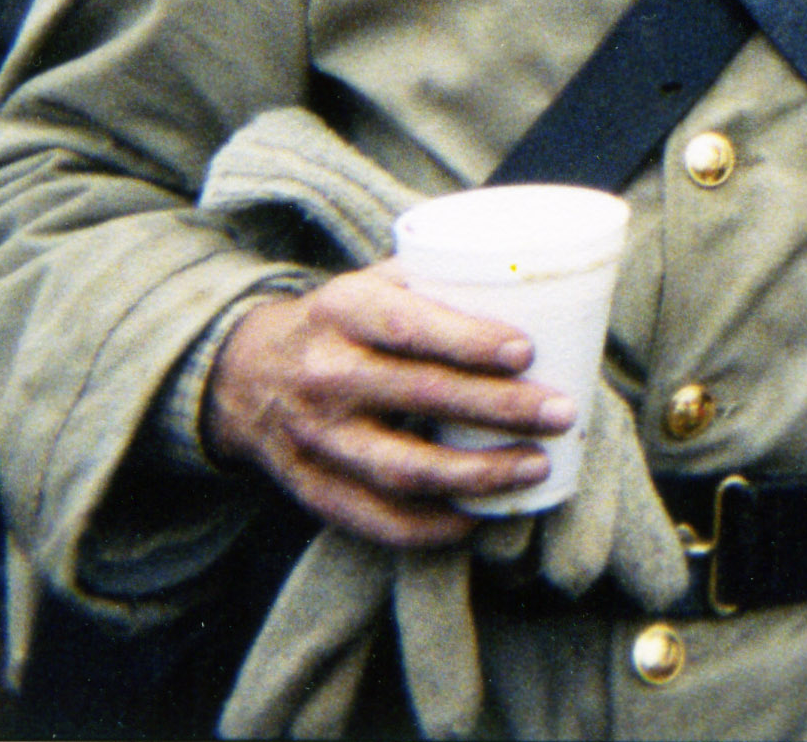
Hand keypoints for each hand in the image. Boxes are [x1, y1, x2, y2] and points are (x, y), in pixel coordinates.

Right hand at [206, 265, 574, 547]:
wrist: (246, 375)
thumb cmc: (342, 323)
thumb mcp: (372, 283)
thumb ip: (439, 280)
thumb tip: (541, 283)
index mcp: (342, 311)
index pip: (408, 327)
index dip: (468, 341)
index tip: (526, 352)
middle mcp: (323, 375)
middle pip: (419, 396)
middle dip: (499, 408)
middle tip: (560, 412)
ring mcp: (315, 439)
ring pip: (402, 469)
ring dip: (477, 474)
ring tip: (535, 466)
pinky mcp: (312, 489)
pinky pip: (376, 520)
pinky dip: (432, 526)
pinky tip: (478, 517)